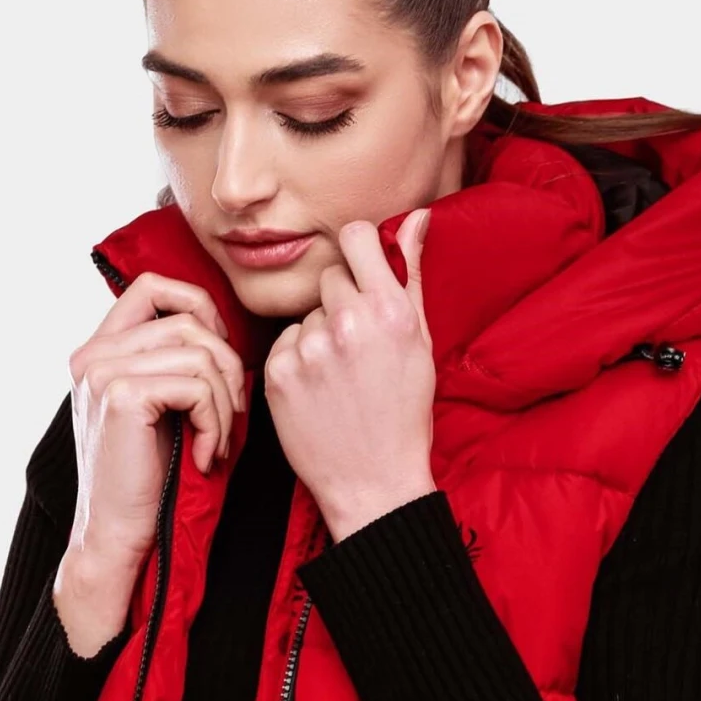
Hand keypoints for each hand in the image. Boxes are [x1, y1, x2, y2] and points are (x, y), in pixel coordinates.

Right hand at [55, 273, 245, 651]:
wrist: (119, 536)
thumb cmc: (152, 480)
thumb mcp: (163, 410)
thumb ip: (176, 364)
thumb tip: (225, 333)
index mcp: (98, 351)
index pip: (152, 286)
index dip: (198, 307)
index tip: (217, 358)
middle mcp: (92, 354)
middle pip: (188, 319)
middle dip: (227, 367)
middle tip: (229, 418)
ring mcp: (102, 372)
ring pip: (199, 352)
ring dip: (225, 401)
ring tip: (215, 442)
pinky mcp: (121, 396)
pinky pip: (196, 385)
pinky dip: (215, 422)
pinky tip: (205, 455)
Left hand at [263, 212, 437, 543]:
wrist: (374, 483)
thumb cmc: (404, 414)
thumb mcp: (421, 343)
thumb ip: (411, 274)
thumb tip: (415, 217)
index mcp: (390, 310)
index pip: (355, 237)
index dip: (357, 251)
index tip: (360, 272)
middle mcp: (349, 323)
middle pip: (330, 278)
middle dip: (342, 303)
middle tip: (357, 348)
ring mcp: (310, 349)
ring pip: (307, 314)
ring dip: (319, 337)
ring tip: (339, 379)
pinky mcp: (279, 373)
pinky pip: (285, 344)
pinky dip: (297, 362)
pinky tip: (317, 392)